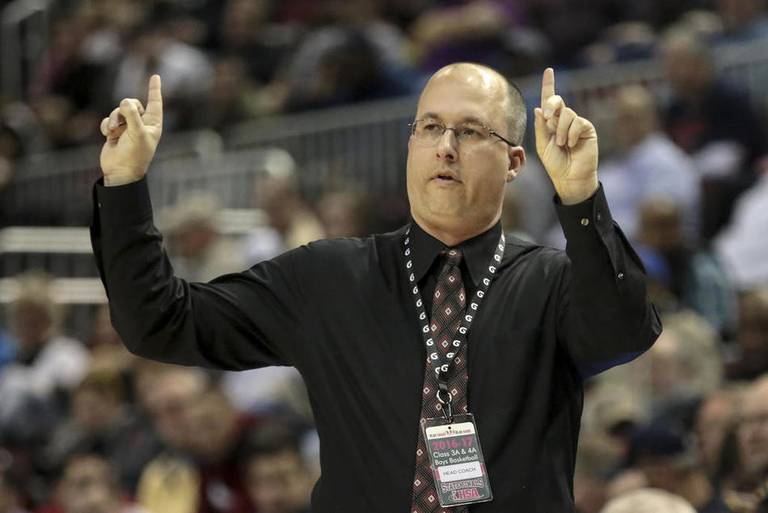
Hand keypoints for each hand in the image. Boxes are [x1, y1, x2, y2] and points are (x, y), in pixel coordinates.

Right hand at [99, 75, 162, 185]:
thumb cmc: (134, 155)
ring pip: (118, 111)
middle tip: (122, 121)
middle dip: (125, 109)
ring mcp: (127, 128)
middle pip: (132, 103)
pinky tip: (107, 134)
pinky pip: (108, 120)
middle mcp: (141, 125)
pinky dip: (106, 125)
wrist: (120, 172)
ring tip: (114, 131)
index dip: (154, 90)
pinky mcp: (115, 132)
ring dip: (114, 119)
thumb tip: (125, 101)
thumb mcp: (137, 133)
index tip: (155, 76)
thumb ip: (132, 115)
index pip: (155, 103)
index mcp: (153, 125)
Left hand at [534, 68, 598, 203]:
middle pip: (557, 101)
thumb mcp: (542, 145)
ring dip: (560, 130)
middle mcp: (563, 120)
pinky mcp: (587, 128)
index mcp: (550, 123)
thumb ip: (540, 127)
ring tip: (561, 144)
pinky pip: (578, 122)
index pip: (549, 100)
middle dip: (551, 104)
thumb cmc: (555, 164)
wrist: (569, 177)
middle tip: (547, 116)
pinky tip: (571, 144)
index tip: (549, 71)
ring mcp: (576, 123)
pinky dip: (571, 133)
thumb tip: (538, 107)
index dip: (549, 85)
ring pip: (567, 113)